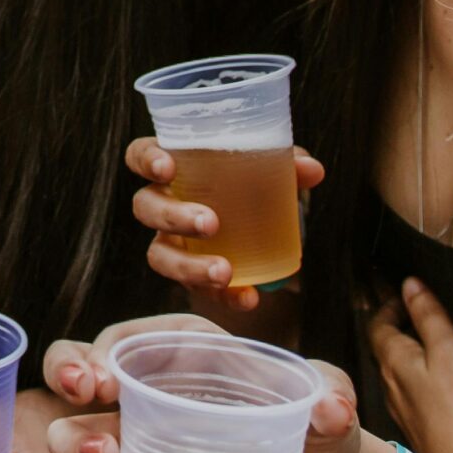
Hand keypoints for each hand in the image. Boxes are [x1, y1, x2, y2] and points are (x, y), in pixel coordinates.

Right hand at [31, 331, 373, 452]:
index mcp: (192, 353)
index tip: (103, 374)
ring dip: (76, 441)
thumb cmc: (323, 430)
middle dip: (72, 380)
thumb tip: (330, 407)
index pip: (133, 338)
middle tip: (88, 398)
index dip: (107, 349)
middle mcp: (158, 392)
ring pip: (83, 431)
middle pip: (89, 374)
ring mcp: (148, 443)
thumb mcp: (331, 400)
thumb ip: (332, 395)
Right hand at [127, 137, 322, 309]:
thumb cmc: (249, 183)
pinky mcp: (189, 274)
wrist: (258, 226)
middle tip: (211, 223)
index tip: (167, 169)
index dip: (146, 160)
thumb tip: (313, 170)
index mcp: (172, 166)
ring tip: (224, 271)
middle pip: (145, 206)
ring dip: (189, 265)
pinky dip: (224, 296)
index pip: (139, 155)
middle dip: (173, 216)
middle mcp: (161, 202)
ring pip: (159, 254)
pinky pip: (197, 289)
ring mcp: (170, 241)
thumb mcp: (267, 169)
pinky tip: (248, 298)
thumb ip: (287, 165)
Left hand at [367, 277, 452, 452]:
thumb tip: (408, 284)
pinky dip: (419, 379)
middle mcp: (391, 388)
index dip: (388, 305)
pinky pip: (412, 396)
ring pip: (397, 374)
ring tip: (429, 342)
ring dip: (407, 353)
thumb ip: (428, 316)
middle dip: (396, 327)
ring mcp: (405, 413)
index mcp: (393, 363)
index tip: (403, 292)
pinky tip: (439, 383)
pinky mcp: (422, 432)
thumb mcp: (450, 350)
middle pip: (384, 349)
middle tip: (414, 311)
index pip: (377, 325)